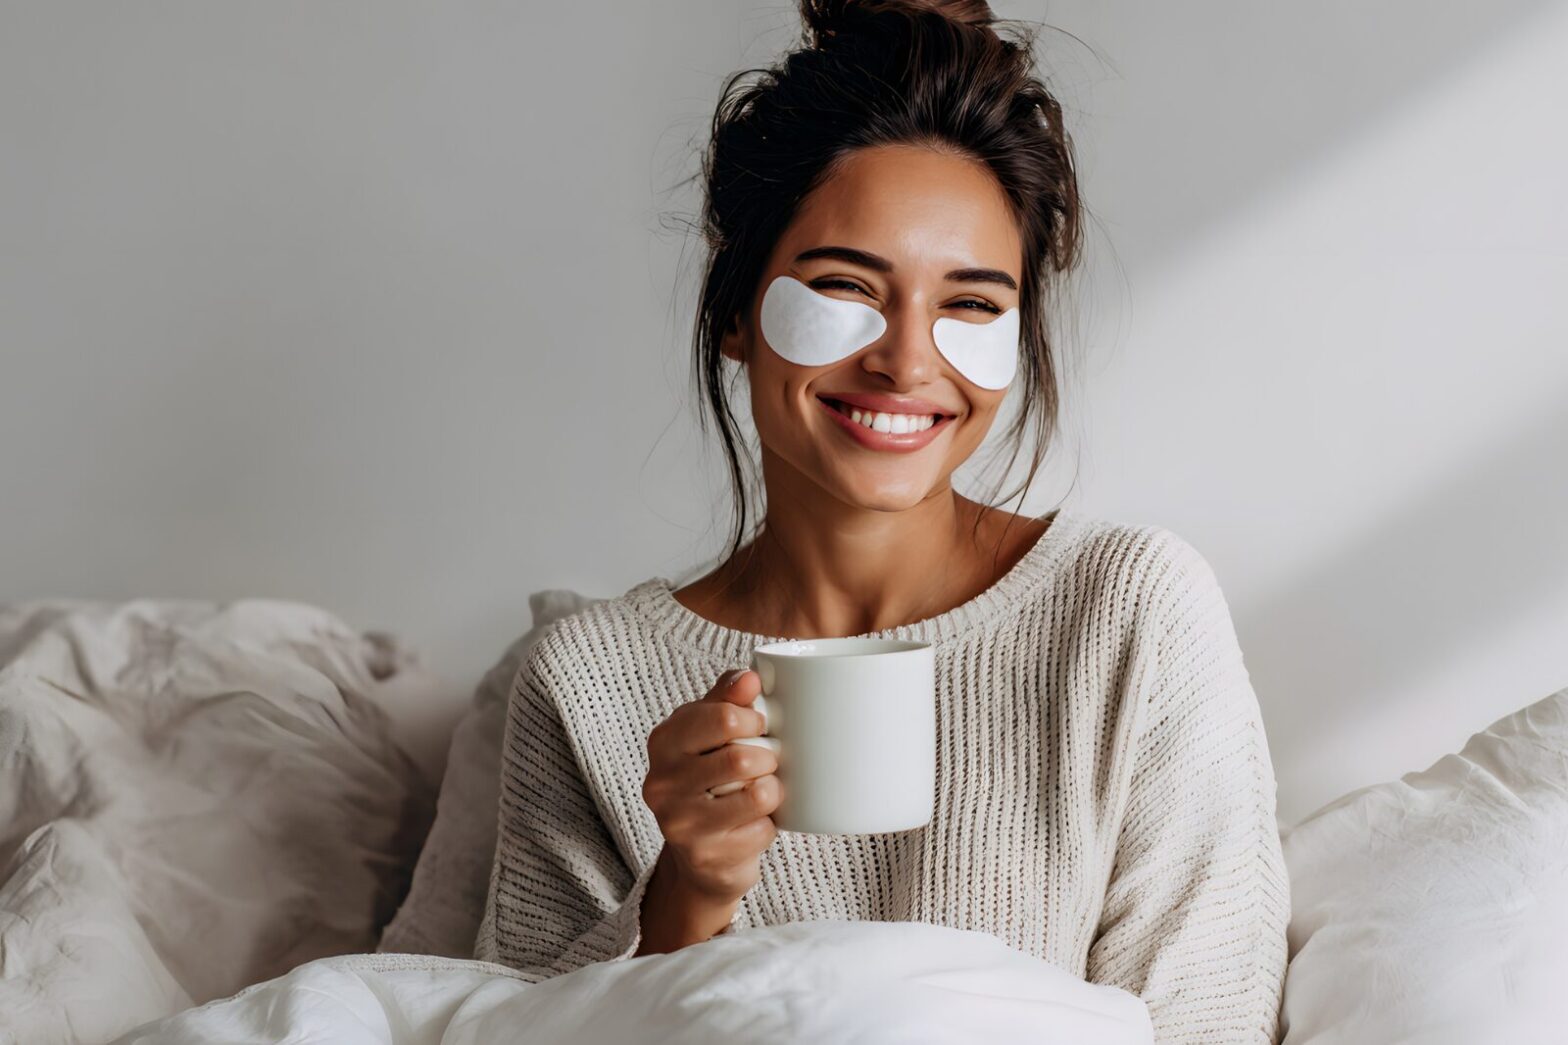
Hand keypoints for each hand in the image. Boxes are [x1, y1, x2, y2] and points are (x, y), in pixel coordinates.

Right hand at [642, 668, 780, 904]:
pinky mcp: (705, 857)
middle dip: (769, 757)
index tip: (759, 725)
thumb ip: (726, 698)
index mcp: (662, 742)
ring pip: (758, 795)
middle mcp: (661, 783)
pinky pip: (763, 831)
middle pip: (742, 758)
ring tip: (766, 790)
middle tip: (768, 760)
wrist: (701, 856)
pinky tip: (753, 824)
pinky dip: (770, 826)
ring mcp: (680, 824)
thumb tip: (751, 676)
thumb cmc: (710, 779)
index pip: (723, 717)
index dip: (755, 719)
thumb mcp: (708, 732)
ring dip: (774, 790)